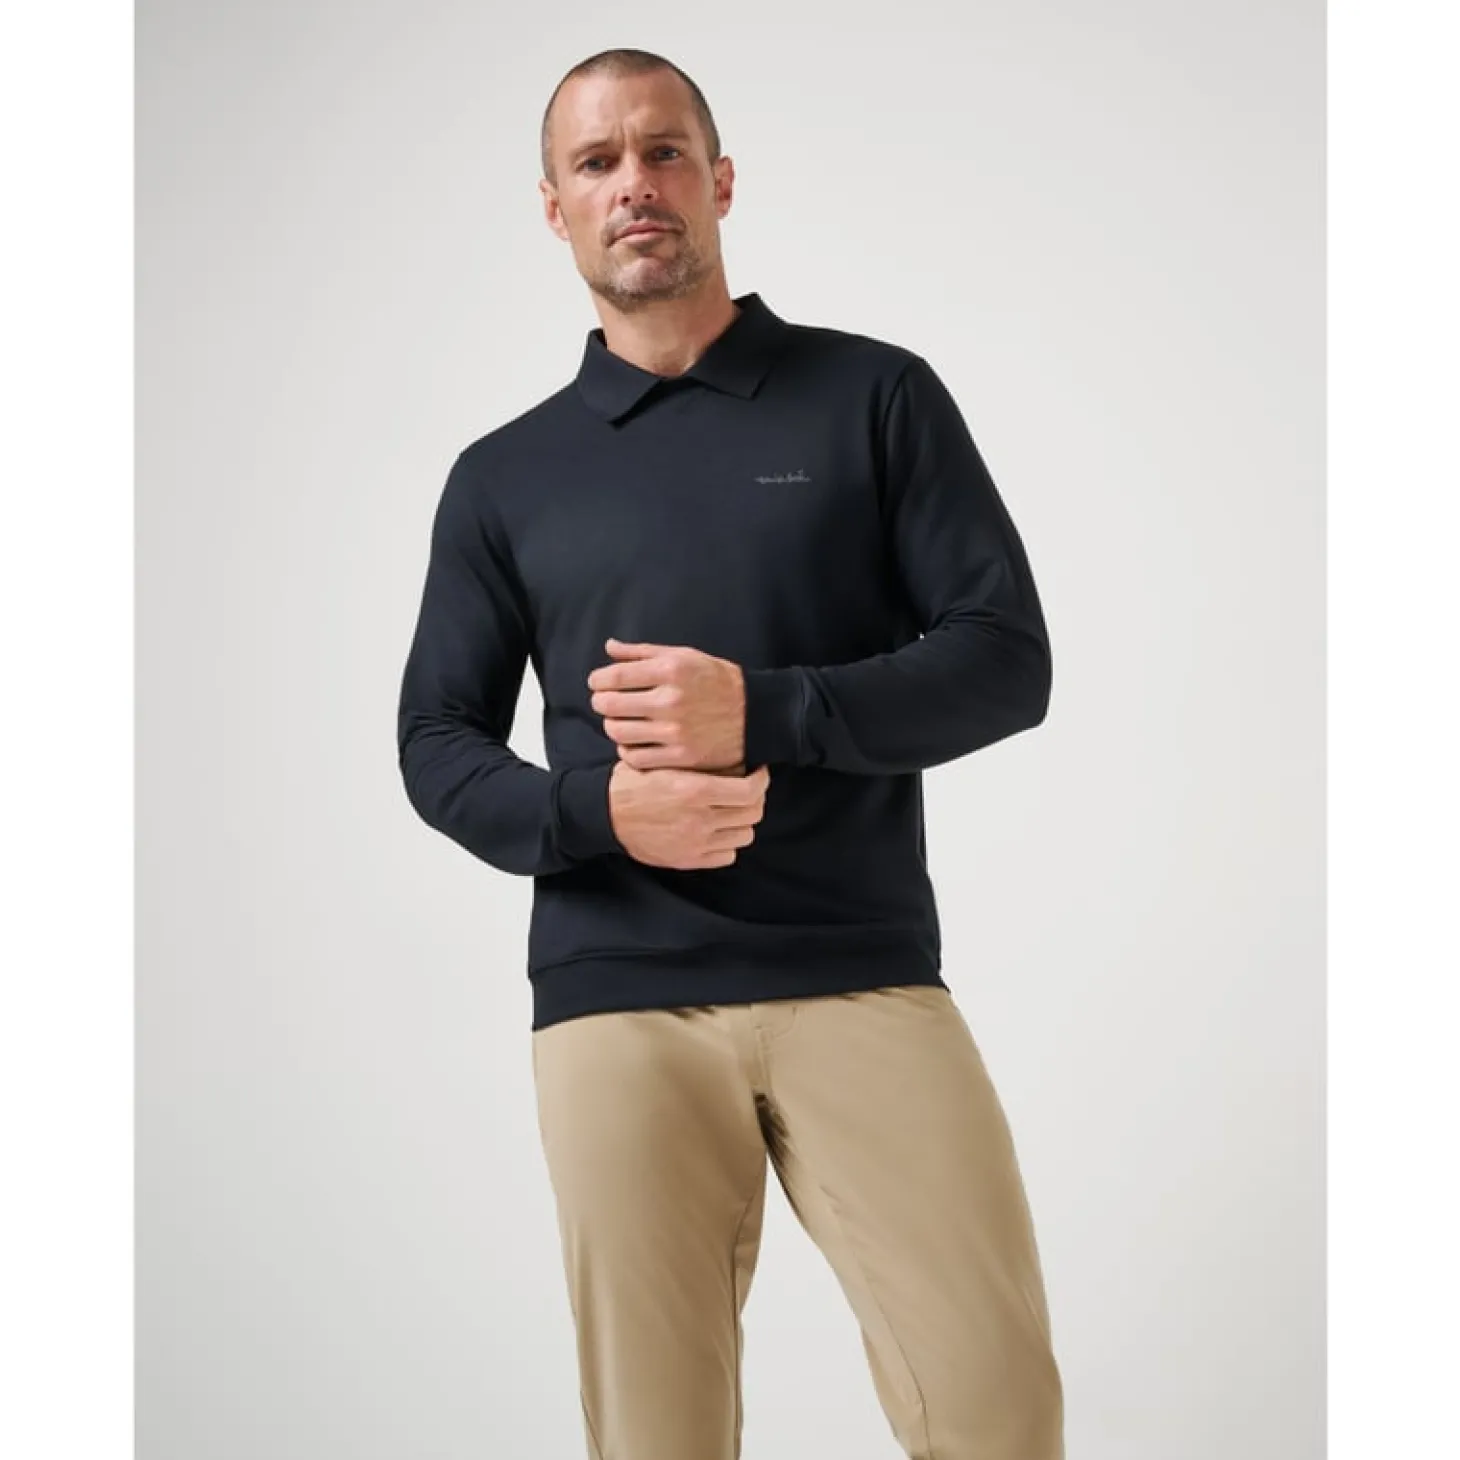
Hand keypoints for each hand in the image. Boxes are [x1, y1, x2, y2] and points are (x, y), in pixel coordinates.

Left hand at [587, 638, 745, 771]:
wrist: (757, 714)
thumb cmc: (718, 681)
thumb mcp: (685, 656)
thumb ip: (643, 652)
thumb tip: (609, 647)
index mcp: (670, 670)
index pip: (613, 677)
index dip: (598, 680)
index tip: (598, 683)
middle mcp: (671, 700)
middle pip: (609, 705)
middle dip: (601, 702)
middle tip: (606, 702)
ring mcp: (675, 732)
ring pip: (617, 733)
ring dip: (612, 726)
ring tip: (621, 721)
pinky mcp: (681, 757)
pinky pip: (635, 757)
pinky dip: (627, 750)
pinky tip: (634, 742)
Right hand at [607, 761, 769, 869]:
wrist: (605, 814)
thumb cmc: (634, 782)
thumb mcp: (664, 762)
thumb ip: (699, 763)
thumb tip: (737, 759)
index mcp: (695, 791)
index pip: (750, 791)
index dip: (761, 781)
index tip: (758, 774)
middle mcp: (699, 819)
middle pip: (752, 814)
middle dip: (755, 799)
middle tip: (748, 790)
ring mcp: (695, 843)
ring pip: (744, 835)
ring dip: (743, 822)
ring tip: (733, 811)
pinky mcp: (689, 860)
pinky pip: (727, 855)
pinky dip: (728, 843)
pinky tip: (718, 830)